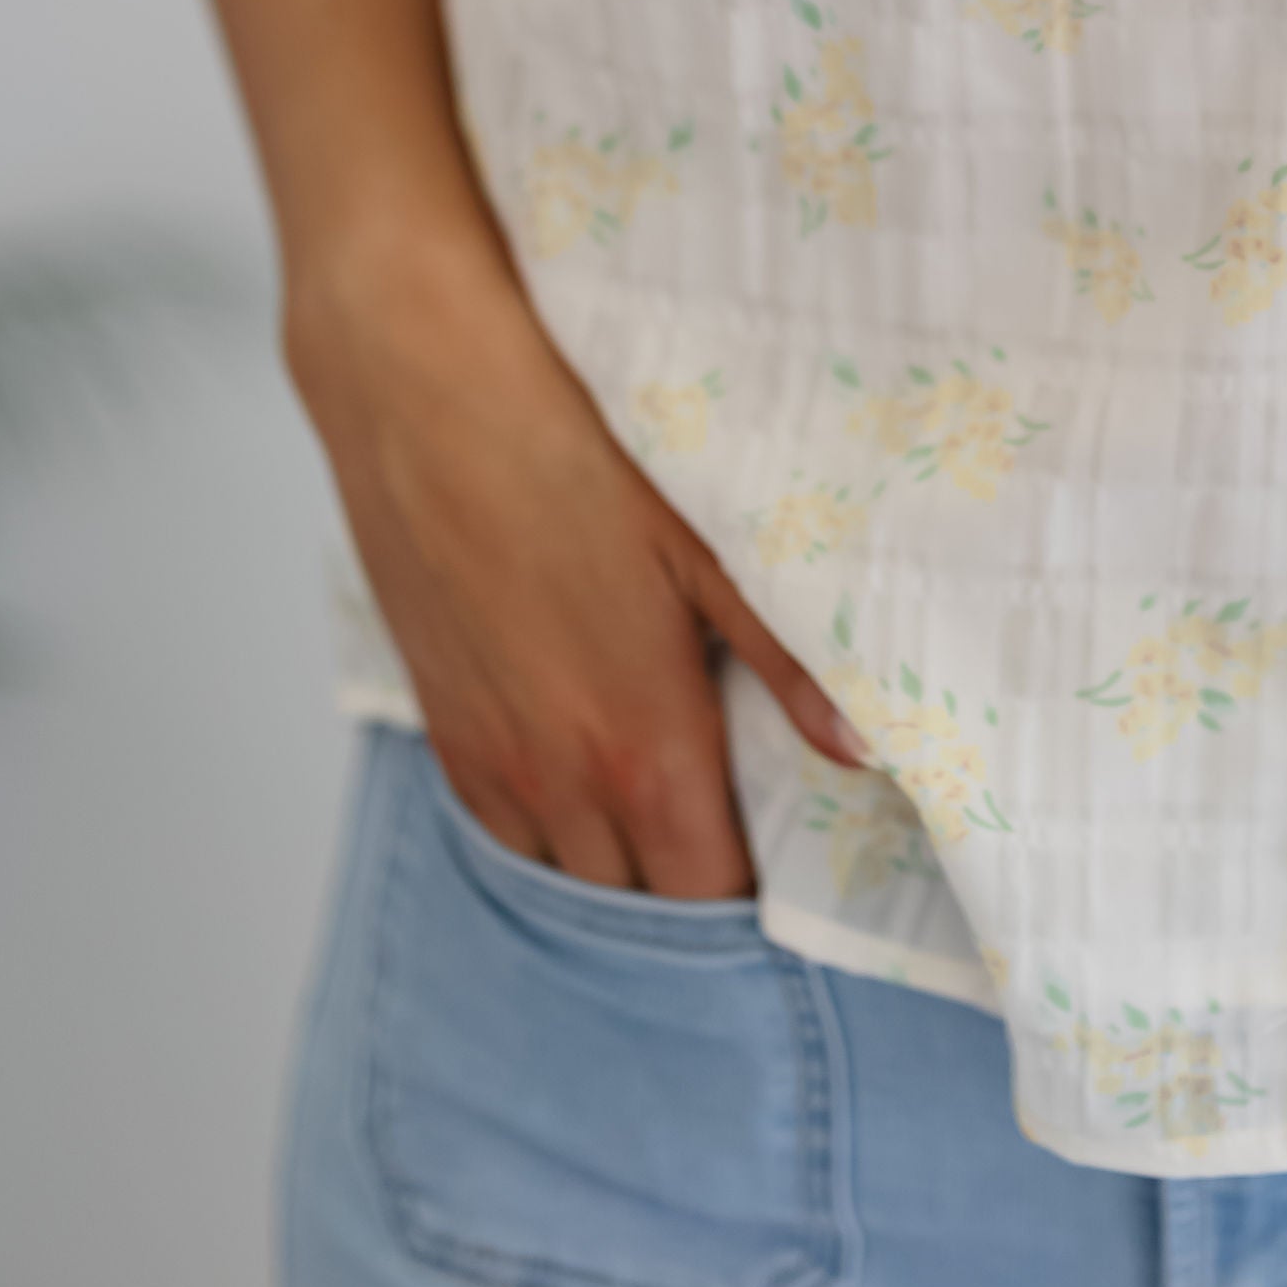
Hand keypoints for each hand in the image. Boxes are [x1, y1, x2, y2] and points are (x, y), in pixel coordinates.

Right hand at [285, 218, 864, 893]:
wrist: (421, 382)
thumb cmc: (579, 446)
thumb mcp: (709, 541)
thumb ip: (791, 658)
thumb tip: (865, 750)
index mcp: (642, 746)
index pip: (706, 898)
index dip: (755, 902)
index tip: (794, 871)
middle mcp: (558, 777)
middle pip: (635, 904)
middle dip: (690, 894)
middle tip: (745, 839)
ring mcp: (488, 754)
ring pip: (561, 873)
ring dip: (616, 866)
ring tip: (671, 819)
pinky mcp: (439, 720)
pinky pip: (499, 827)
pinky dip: (550, 828)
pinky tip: (586, 776)